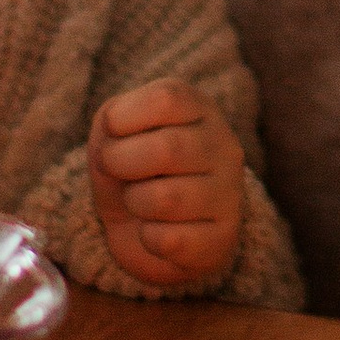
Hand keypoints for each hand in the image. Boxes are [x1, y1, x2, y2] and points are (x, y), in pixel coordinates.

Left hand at [90, 81, 243, 292]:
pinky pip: (171, 241)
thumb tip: (114, 150)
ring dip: (136, 203)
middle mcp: (225, 146)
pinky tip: (157, 231)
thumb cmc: (131, 170)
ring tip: (141, 202)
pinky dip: (148, 238)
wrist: (147, 229)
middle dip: (121, 163)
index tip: (114, 135)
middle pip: (167, 149)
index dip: (122, 119)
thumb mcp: (113, 135)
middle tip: (118, 171)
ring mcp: (230, 193)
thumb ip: (109, 126)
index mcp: (200, 109)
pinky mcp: (223, 238)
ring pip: (167, 199)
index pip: (166, 99)